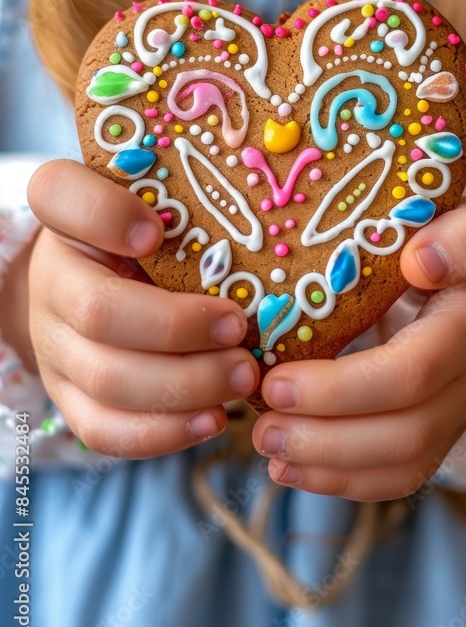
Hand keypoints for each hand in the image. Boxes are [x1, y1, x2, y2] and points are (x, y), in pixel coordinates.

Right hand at [27, 160, 259, 457]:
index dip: (106, 215)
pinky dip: (164, 432)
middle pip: (97, 312)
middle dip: (176, 328)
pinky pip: (105, 429)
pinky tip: (214, 418)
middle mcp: (51, 279)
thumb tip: (253, 211)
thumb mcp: (157, 201)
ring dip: (185, 385)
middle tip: (238, 329)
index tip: (156, 230)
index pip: (59, 194)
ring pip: (106, 380)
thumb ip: (182, 196)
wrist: (96, 285)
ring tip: (243, 376)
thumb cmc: (145, 232)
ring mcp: (55, 345)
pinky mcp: (70, 398)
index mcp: (67, 214)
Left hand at [252, 201, 465, 499]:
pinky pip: (396, 478)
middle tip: (257, 423)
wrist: (459, 274)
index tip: (274, 379)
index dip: (341, 388)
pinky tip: (288, 469)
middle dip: (325, 437)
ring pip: (400, 466)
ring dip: (326, 466)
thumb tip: (422, 262)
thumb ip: (455, 234)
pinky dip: (341, 482)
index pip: (412, 372)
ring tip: (262, 444)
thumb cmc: (436, 237)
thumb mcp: (453, 219)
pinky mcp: (432, 436)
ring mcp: (453, 415)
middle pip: (405, 431)